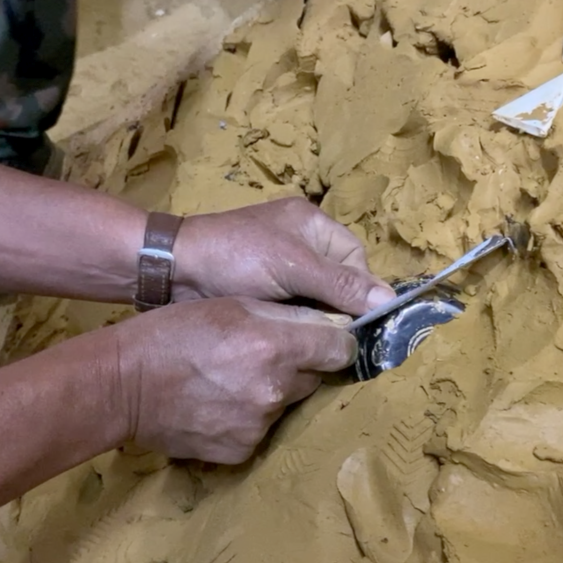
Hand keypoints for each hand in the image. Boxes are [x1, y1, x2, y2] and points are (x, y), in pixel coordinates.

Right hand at [111, 297, 356, 463]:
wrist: (122, 385)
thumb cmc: (173, 332)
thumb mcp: (231, 304)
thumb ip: (285, 315)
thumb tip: (329, 326)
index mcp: (275, 346)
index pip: (340, 349)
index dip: (335, 342)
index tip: (325, 340)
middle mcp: (275, 389)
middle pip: (313, 377)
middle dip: (297, 366)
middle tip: (260, 355)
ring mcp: (259, 425)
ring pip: (285, 404)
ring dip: (270, 392)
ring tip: (230, 379)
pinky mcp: (241, 450)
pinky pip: (260, 430)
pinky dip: (247, 418)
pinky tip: (218, 404)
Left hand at [171, 197, 395, 315]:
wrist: (173, 270)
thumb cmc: (235, 258)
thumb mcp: (292, 268)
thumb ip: (340, 285)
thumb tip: (389, 302)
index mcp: (313, 224)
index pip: (356, 259)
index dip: (360, 289)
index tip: (359, 320)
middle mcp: (302, 242)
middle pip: (340, 281)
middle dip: (338, 307)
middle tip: (335, 335)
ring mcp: (281, 266)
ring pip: (318, 298)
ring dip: (317, 318)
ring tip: (313, 338)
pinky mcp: (264, 289)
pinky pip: (295, 308)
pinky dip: (296, 322)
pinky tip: (293, 337)